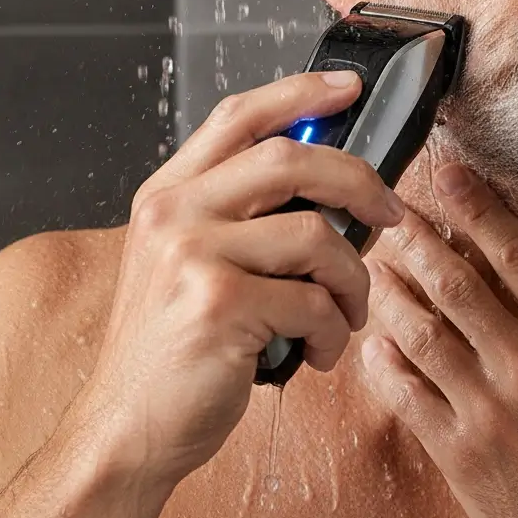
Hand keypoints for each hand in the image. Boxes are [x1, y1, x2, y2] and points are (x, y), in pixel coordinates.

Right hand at [70, 70, 405, 489]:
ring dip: (352, 279)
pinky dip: (334, 330)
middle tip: (390, 211)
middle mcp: (173, 213)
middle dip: (358, 181)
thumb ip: (240, 218)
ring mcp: (191, 255)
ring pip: (316, 236)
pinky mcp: (218, 305)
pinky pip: (314, 301)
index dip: (299, 91)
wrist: (126, 430)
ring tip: (345, 313)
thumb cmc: (173, 349)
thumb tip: (331, 190)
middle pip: (290, 159)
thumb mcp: (188, 263)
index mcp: (168, 194)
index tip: (349, 87)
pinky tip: (317, 352)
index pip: (238, 116)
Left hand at [359, 162, 517, 517]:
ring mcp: (489, 412)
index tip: (449, 174)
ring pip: (422, 332)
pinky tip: (373, 340)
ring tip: (374, 267)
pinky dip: (383, 362)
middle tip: (390, 212)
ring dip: (392, 293)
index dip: (478, 207)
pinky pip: (406, 394)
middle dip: (417, 239)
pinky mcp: (458, 453)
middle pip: (457, 283)